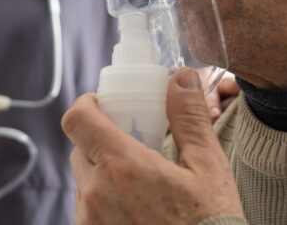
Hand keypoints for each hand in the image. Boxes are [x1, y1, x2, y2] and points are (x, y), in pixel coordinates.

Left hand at [62, 68, 242, 224]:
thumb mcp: (208, 169)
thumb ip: (189, 118)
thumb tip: (181, 76)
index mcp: (122, 166)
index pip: (77, 119)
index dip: (87, 105)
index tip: (104, 105)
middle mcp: (96, 194)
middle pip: (80, 150)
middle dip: (101, 141)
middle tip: (132, 145)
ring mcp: (90, 222)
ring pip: (84, 183)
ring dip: (103, 176)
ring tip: (140, 185)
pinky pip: (89, 211)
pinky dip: (105, 204)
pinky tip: (136, 212)